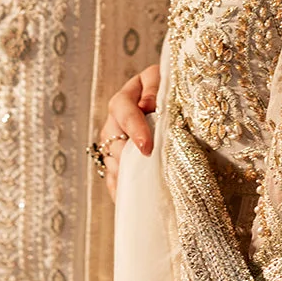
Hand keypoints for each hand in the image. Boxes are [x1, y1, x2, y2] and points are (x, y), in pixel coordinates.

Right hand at [100, 64, 159, 198]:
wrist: (170, 98)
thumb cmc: (171, 88)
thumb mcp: (166, 82)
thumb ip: (156, 89)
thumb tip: (148, 105)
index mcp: (128, 95)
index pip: (123, 110)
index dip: (134, 129)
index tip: (146, 147)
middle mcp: (116, 117)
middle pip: (112, 138)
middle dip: (126, 155)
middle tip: (142, 170)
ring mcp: (113, 137)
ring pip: (110, 157)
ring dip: (121, 172)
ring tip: (135, 188)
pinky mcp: (117, 155)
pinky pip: (111, 173)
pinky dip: (117, 186)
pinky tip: (124, 198)